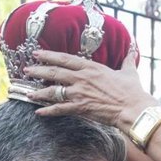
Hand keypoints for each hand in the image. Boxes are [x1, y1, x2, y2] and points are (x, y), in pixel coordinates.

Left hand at [24, 50, 157, 130]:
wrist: (133, 108)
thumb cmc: (132, 91)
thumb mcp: (129, 71)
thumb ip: (127, 59)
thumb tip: (132, 48)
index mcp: (91, 67)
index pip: (65, 59)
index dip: (49, 56)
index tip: (37, 54)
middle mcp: (82, 78)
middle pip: (54, 73)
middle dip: (38, 71)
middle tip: (26, 70)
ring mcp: (80, 93)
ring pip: (54, 91)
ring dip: (39, 92)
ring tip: (28, 92)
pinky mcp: (80, 107)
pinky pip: (60, 109)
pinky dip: (48, 111)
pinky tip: (39, 112)